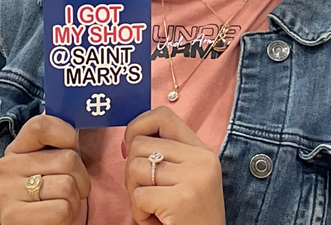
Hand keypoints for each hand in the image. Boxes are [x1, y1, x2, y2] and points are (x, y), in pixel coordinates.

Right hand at [0, 115, 89, 224]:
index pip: (42, 124)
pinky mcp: (12, 217)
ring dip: (74, 200)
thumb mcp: (52, 166)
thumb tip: (69, 108)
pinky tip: (55, 219)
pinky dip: (67, 216)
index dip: (67, 134)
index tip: (73, 149)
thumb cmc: (51, 198)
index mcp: (14, 150)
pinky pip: (61, 208)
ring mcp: (5, 192)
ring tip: (61, 205)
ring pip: (67, 184)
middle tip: (71, 191)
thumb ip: (57, 142)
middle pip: (68, 158)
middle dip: (81, 178)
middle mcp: (4, 168)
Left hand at [124, 107, 224, 224]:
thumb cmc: (188, 218)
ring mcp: (193, 178)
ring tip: (153, 208)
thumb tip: (127, 140)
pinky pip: (138, 195)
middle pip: (139, 143)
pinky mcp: (181, 200)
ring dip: (134, 193)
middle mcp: (201, 160)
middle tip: (146, 194)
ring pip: (134, 167)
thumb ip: (164, 156)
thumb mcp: (185, 179)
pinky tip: (155, 221)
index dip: (137, 125)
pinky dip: (138, 213)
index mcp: (203, 151)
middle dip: (131, 171)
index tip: (130, 147)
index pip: (163, 115)